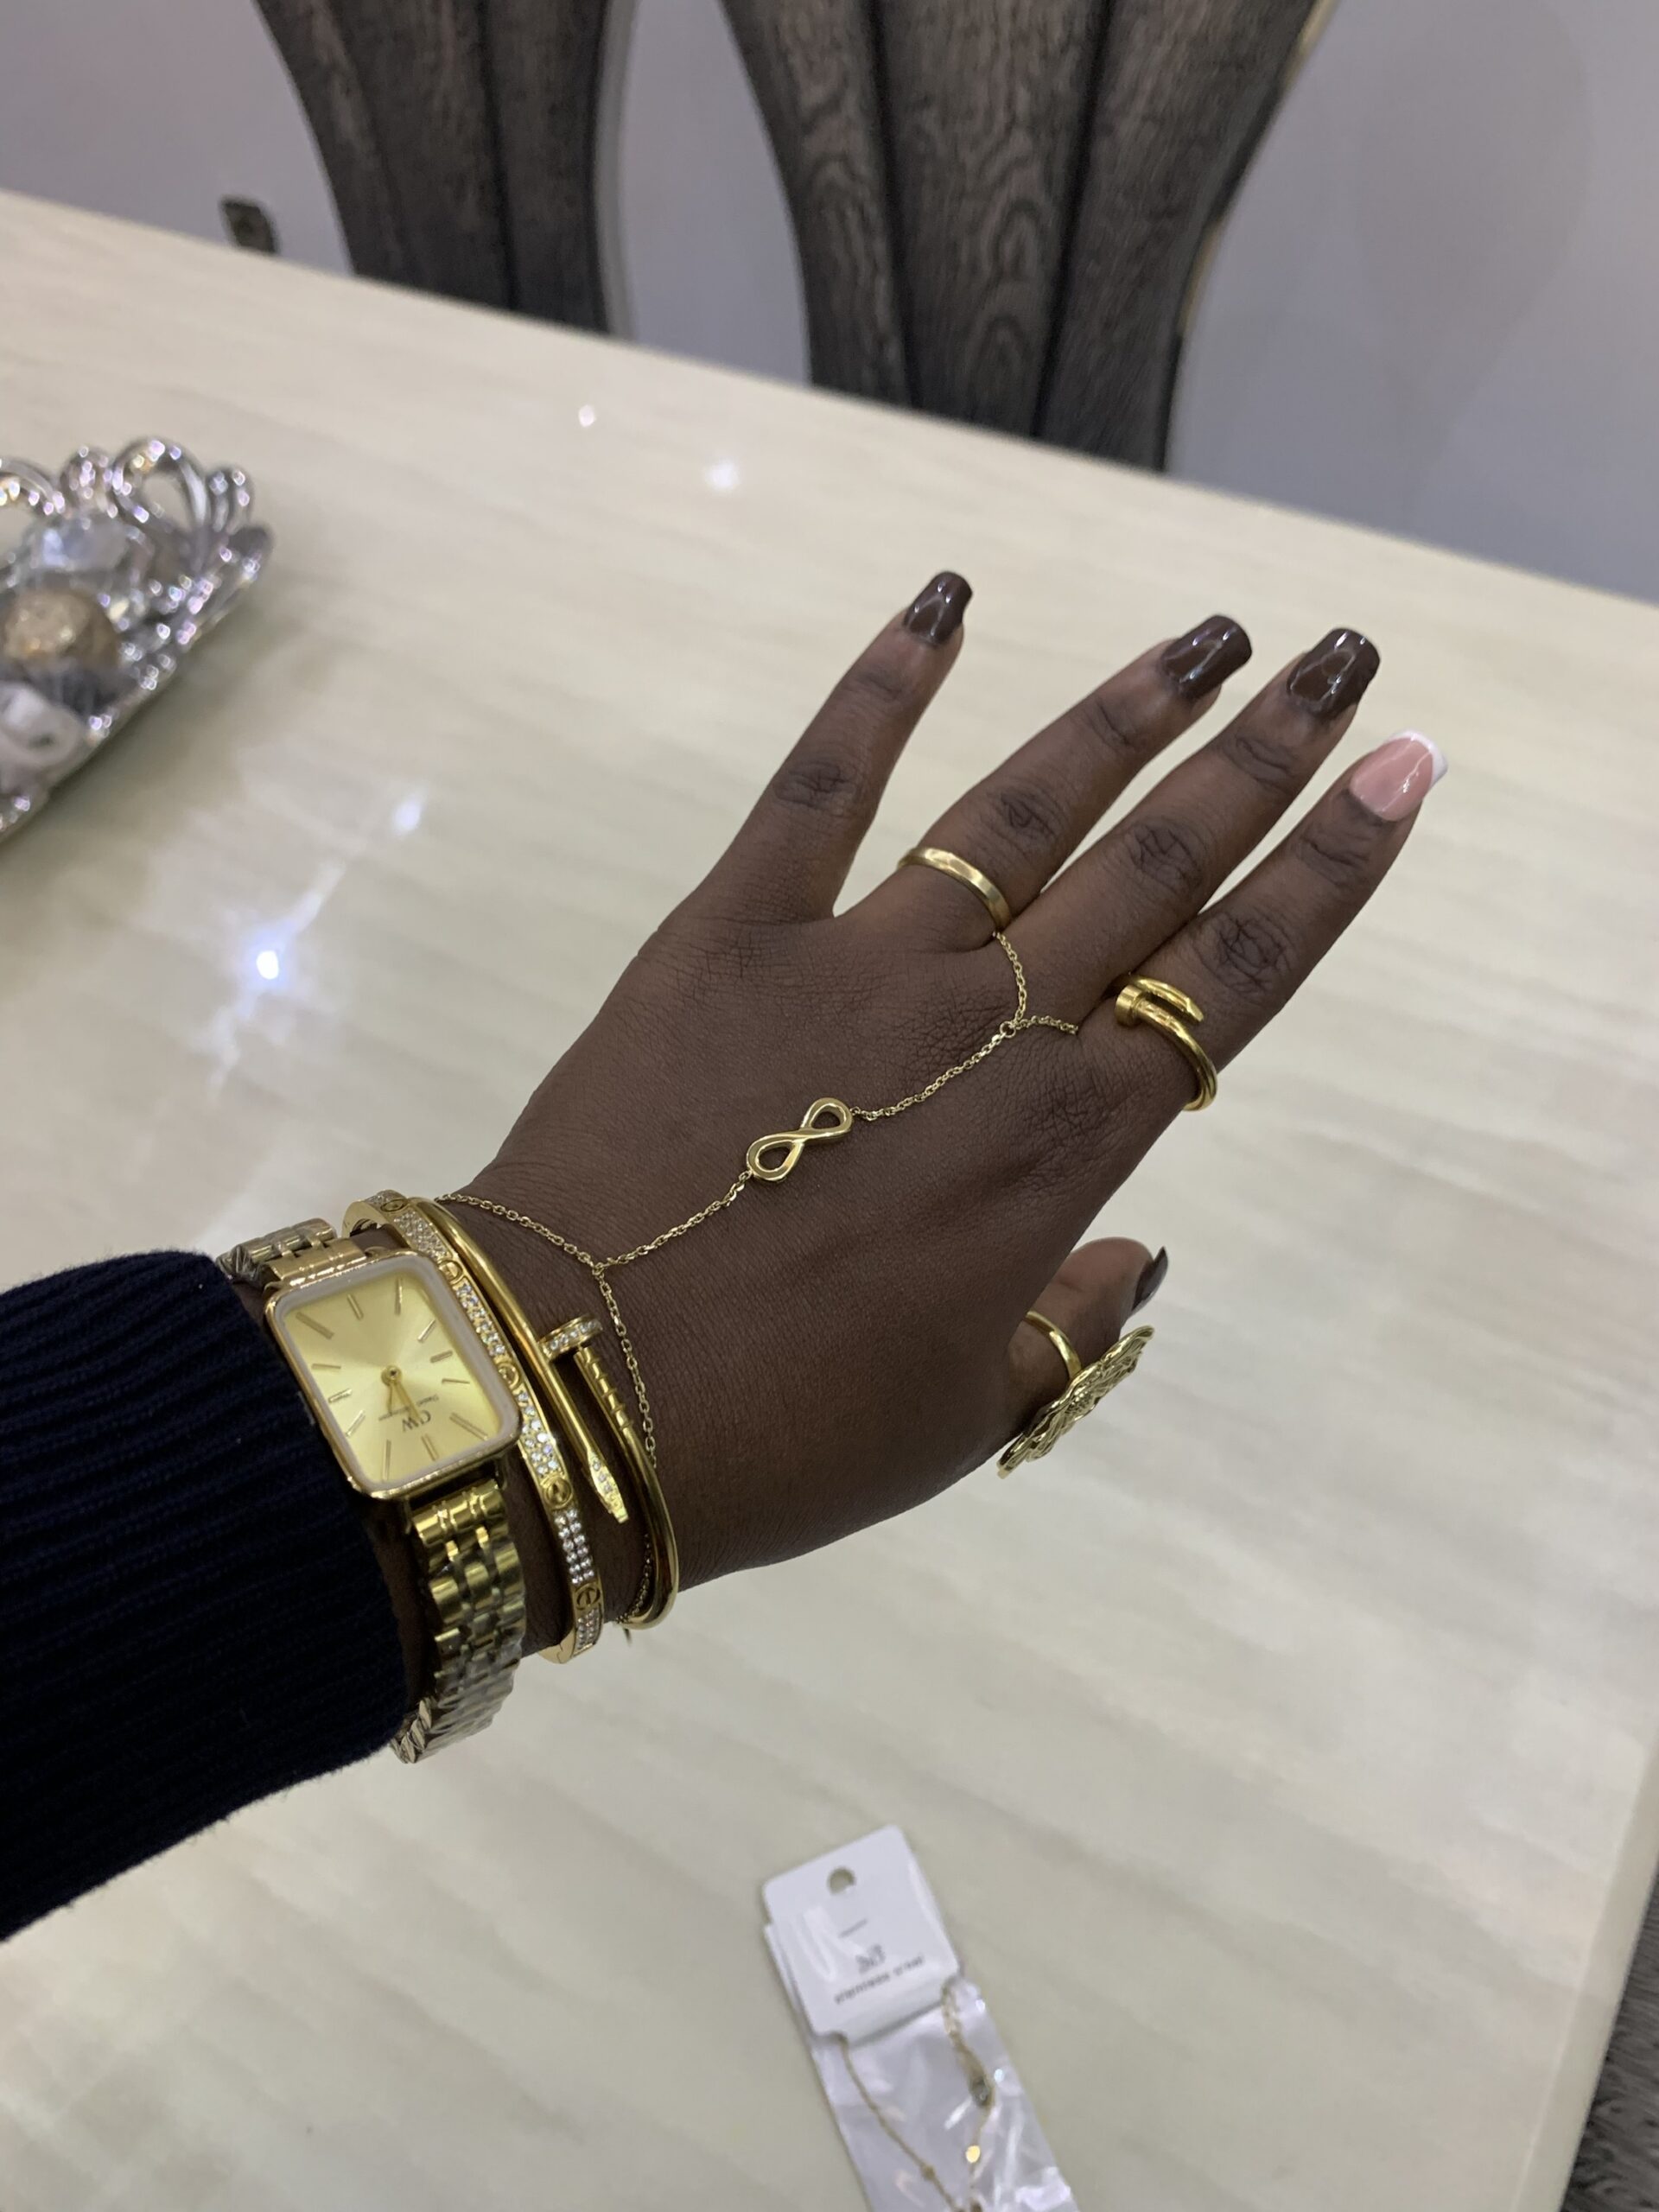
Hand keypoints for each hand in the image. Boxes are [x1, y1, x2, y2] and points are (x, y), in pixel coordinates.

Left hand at [460, 576, 1440, 1634]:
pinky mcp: (730, 931)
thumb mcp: (961, 1416)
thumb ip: (1067, 1327)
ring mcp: (855, 961)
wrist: (565, 1390)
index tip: (1403, 778)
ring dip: (1124, 711)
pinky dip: (881, 687)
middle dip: (1264, 757)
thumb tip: (1134, 1255)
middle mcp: (985, 1026)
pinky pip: (818, 788)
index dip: (1327, 876)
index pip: (1231, 983)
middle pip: (1155, 866)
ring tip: (1209, 634)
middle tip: (1343, 660)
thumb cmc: (780, 1434)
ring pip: (1020, 808)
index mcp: (1058, 1147)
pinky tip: (944, 600)